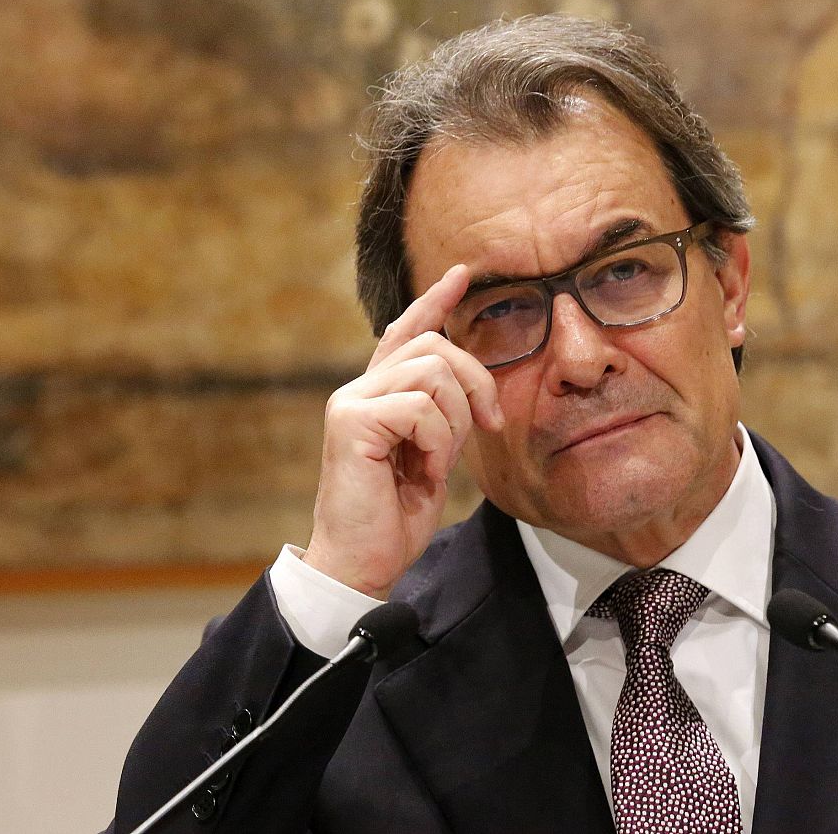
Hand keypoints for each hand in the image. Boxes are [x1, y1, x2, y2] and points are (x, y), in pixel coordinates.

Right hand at [305, 265, 504, 598]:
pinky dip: (437, 443)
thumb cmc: (394, 518)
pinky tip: (425, 473)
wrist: (362, 563)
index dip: (434, 301)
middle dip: (474, 381)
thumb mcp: (430, 457)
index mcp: (378, 395)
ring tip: (439, 462)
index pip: (405, 332)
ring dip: (454, 422)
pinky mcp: (351, 422)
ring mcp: (351, 402)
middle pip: (433, 346)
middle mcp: (359, 390)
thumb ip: (440, 416)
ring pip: (432, 373)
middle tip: (487, 425)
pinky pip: (419, 409)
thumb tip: (468, 384)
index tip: (461, 275)